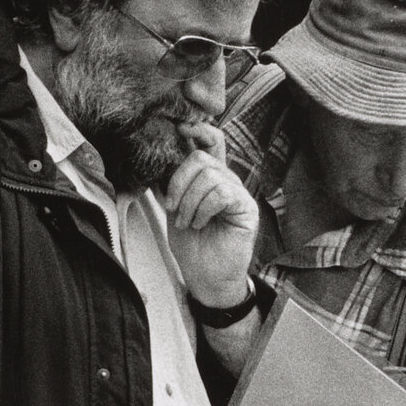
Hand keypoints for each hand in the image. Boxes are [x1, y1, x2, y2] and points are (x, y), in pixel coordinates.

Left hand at [161, 122, 256, 313]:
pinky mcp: (246, 208)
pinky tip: (200, 223)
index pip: (210, 141)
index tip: (178, 128)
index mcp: (210, 178)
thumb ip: (172, 183)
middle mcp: (227, 181)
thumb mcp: (175, 208)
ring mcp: (239, 193)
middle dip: (179, 182)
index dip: (197, 129)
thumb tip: (159, 155)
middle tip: (173, 208)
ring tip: (188, 222)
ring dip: (189, 201)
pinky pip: (222, 192)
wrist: (206, 278)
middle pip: (201, 157)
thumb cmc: (193, 247)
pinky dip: (203, 208)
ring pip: (209, 175)